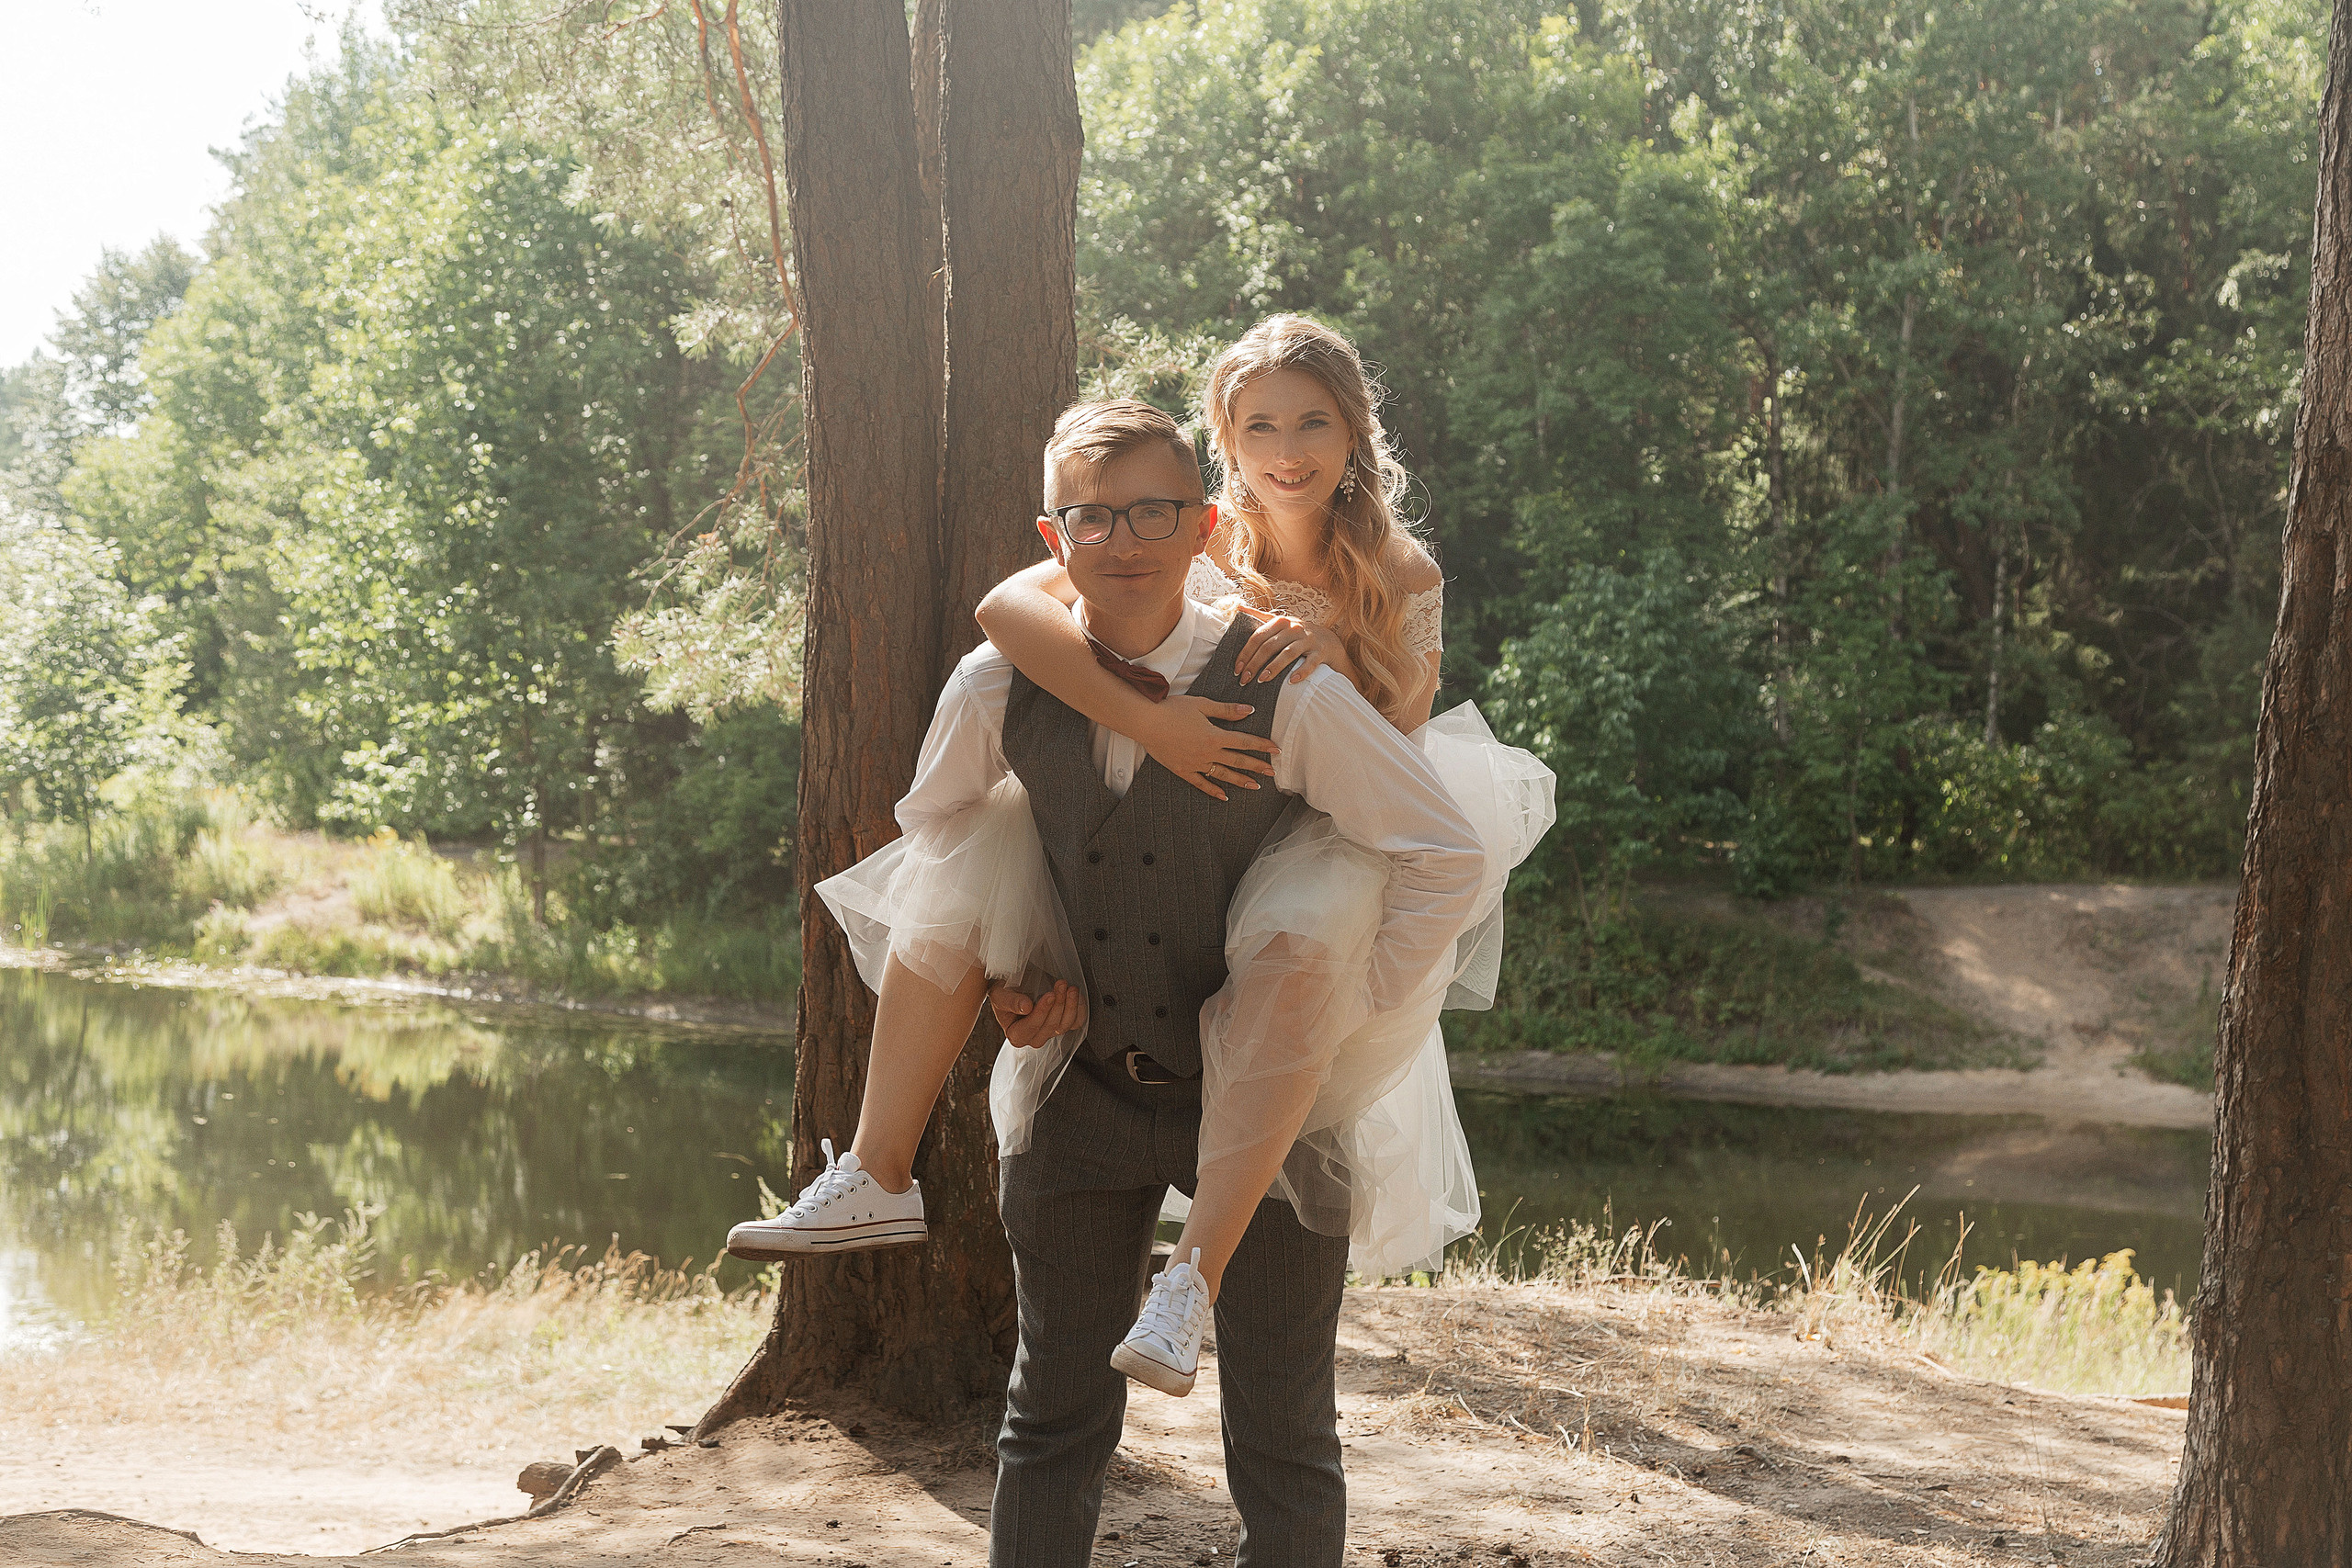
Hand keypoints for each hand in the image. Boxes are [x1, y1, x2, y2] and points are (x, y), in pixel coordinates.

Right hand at [991, 980, 1086, 1047]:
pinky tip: (1076, 995)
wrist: (1016, 985)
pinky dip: (1079, 1009)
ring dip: (1070, 1005)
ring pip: (1064, 1025)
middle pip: (1050, 1027)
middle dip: (1057, 1005)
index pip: (1029, 1028)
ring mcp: (1050, 1032)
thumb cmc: (1005, 991)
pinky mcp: (1063, 1024)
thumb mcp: (1000, 994)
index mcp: (1015, 1035)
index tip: (1049, 995)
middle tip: (1060, 984)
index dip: (1041, 1013)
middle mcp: (1033, 1038)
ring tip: (1070, 987)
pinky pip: (1076, 1022)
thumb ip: (1010, 1001)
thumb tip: (1026, 1007)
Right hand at [1141, 694, 1278, 800]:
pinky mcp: (1182, 770)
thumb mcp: (1202, 705)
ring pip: (1223, 774)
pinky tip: (1224, 796)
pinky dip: (1213, 790)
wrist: (1145, 722)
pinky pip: (1201, 783)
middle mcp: (1208, 753)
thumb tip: (1249, 710)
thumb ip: (1226, 710)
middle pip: (1237, 761)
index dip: (1261, 745)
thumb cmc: (1172, 709)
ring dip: (1240, 780)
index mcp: (1214, 736)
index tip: (1276, 749)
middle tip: (1272, 772)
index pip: (1244, 741)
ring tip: (1255, 786)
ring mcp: (1195, 764)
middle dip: (1257, 766)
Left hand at [1236, 614, 1352, 686]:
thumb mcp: (1281, 623)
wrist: (1329, 640)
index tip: (1237, 668)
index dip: (1246, 653)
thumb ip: (1260, 616)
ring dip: (1273, 668)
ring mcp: (1308, 640)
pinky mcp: (1320, 652)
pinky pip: (1310, 663)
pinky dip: (1301, 672)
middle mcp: (1294, 628)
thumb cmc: (1299, 634)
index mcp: (1281, 622)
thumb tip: (1238, 606)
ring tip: (1262, 680)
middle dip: (1255, 664)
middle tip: (1245, 680)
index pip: (1258, 637)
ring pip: (1288, 654)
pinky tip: (1291, 681)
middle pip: (1269, 646)